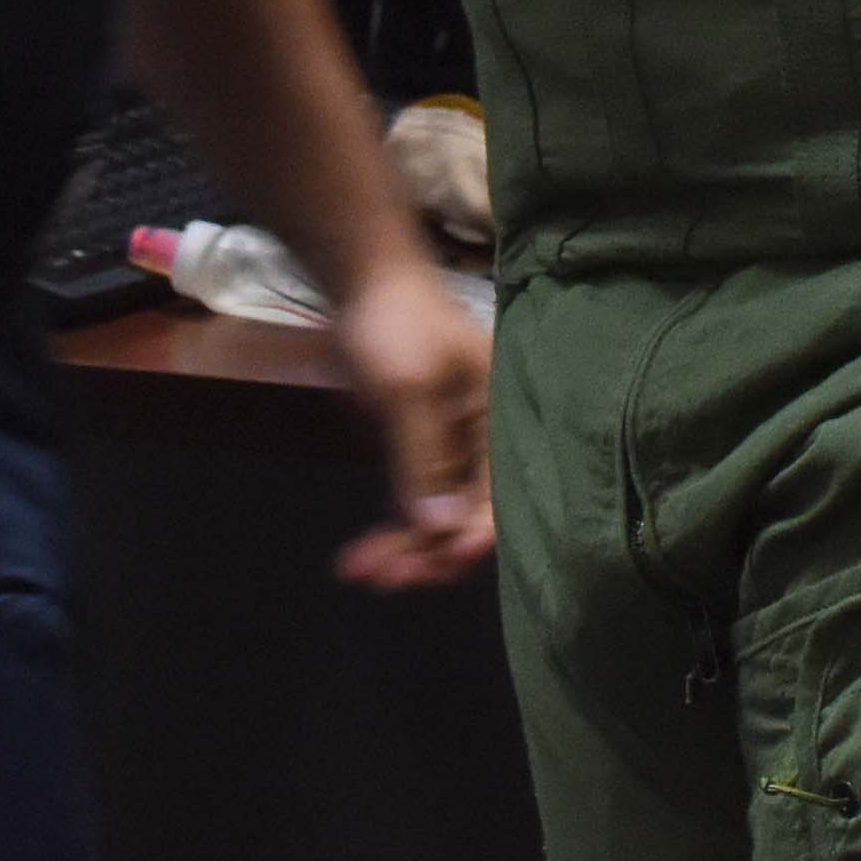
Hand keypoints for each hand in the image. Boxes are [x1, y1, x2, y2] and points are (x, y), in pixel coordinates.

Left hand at [325, 258, 494, 592]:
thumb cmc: (395, 323)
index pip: (500, 496)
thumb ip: (426, 457)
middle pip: (468, 517)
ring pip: (437, 518)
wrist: (361, 281)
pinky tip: (361, 556)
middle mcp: (484, 440)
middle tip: (383, 579)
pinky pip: (414, 504)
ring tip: (359, 572)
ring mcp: (452, 447)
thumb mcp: (410, 388)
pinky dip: (391, 531)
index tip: (437, 566)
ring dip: (404, 550)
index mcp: (501, 418)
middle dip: (429, 553)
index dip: (471, 538)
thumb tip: (441, 528)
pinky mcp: (421, 449)